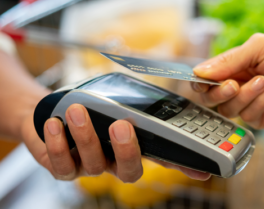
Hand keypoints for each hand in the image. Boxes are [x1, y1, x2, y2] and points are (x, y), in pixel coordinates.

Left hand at [22, 104, 209, 181]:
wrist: (52, 111)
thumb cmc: (90, 105)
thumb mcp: (114, 100)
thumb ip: (135, 104)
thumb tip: (157, 98)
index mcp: (135, 147)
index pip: (164, 159)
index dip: (184, 167)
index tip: (203, 171)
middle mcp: (116, 162)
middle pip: (131, 171)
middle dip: (127, 150)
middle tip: (121, 125)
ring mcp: (91, 167)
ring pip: (95, 163)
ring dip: (87, 136)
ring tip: (78, 111)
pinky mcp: (64, 168)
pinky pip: (63, 165)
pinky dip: (58, 145)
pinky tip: (55, 124)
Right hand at [191, 33, 263, 130]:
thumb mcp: (259, 48)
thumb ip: (229, 60)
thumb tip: (199, 71)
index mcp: (234, 66)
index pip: (206, 77)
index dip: (200, 80)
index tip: (201, 80)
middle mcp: (237, 85)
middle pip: (210, 97)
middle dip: (219, 92)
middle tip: (234, 84)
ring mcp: (248, 103)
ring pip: (228, 109)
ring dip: (247, 94)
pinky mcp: (259, 119)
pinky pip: (248, 115)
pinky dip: (262, 101)